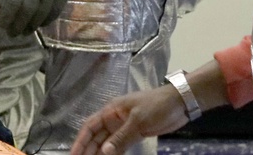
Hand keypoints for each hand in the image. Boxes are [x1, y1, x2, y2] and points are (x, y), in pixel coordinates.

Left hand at [0, 0, 112, 36]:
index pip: (12, 2)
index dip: (6, 16)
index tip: (1, 25)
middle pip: (25, 12)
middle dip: (16, 26)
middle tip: (11, 34)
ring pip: (39, 16)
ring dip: (30, 27)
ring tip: (23, 32)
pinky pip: (52, 15)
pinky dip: (43, 22)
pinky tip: (37, 24)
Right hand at [70, 85, 188, 154]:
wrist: (179, 103)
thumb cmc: (156, 105)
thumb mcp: (138, 120)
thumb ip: (121, 137)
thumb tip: (104, 152)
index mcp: (111, 111)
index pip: (90, 127)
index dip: (80, 141)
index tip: (73, 154)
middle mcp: (114, 119)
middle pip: (96, 137)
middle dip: (87, 150)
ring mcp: (124, 128)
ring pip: (107, 143)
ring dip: (99, 153)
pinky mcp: (134, 134)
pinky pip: (119, 146)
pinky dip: (113, 154)